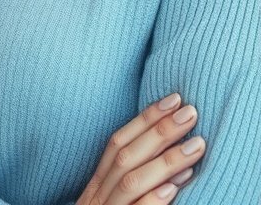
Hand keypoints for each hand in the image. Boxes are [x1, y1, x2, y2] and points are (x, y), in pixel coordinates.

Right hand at [77, 93, 205, 204]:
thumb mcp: (105, 204)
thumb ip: (125, 180)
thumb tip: (166, 155)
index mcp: (95, 186)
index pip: (117, 142)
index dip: (145, 118)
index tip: (173, 98)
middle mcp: (95, 198)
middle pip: (125, 156)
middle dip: (159, 131)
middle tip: (191, 112)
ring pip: (130, 182)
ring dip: (165, 160)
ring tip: (196, 144)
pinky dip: (152, 200)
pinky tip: (174, 187)